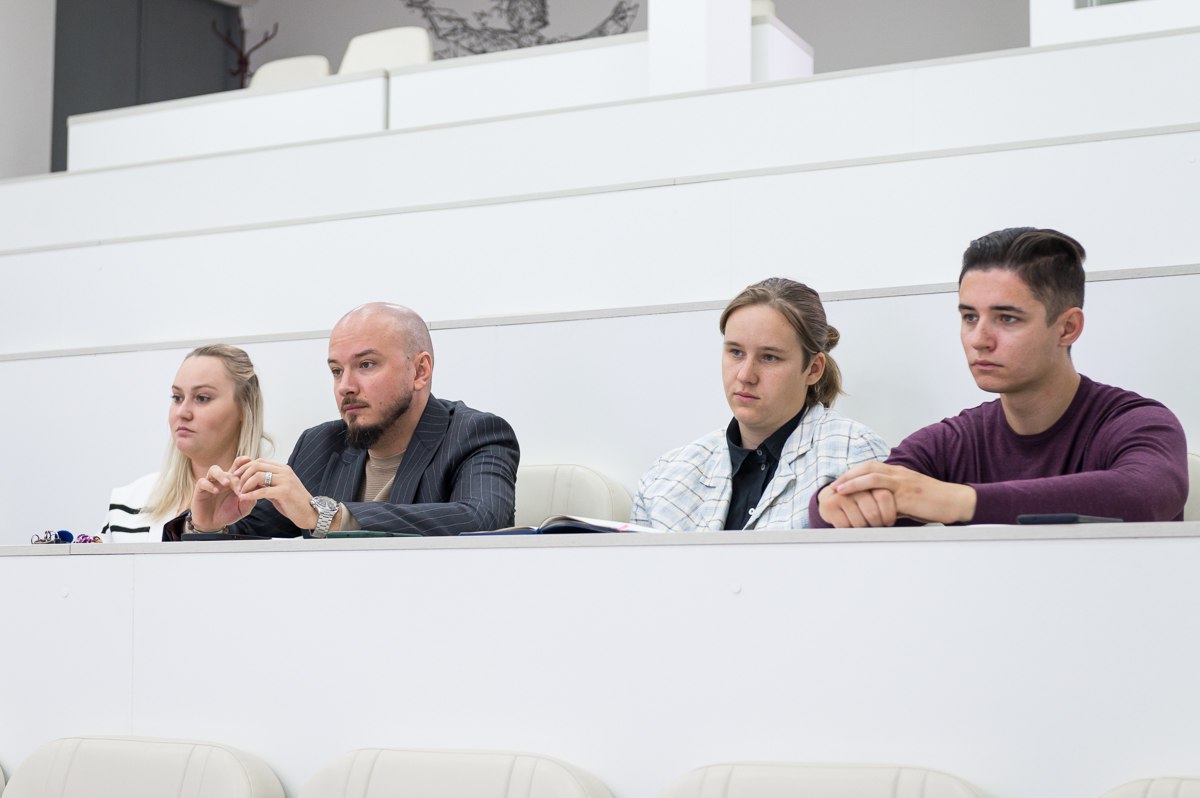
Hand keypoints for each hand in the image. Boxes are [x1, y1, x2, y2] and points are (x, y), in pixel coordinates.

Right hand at [191, 456, 257, 529]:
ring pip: (214, 470)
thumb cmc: (228, 513)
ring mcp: (211, 482)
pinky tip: (215, 491)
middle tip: (240, 489)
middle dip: (236, 478)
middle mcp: (222, 479)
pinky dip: (209, 485)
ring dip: (221, 475)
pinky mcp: (200, 489)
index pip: (239, 467)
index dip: (243, 462)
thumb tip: (259, 491)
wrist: (212, 524)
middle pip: (229, 470)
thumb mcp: (242, 508)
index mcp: (233, 481)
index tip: (250, 461)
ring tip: (227, 483)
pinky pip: (203, 482)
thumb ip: (250, 500)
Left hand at [232, 459, 319, 529]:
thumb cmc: (294, 503)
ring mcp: (285, 481)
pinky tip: (244, 498)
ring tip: (240, 493)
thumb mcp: (279, 489)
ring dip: (245, 485)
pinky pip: (262, 491)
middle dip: (243, 474)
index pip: (260, 461)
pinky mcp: (284, 492)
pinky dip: (250, 495)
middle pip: (257, 465)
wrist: (311, 513)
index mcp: (283, 468)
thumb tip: (251, 481)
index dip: (245, 467)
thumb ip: (267, 483)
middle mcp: (284, 471)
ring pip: (258, 476)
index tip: (236, 475)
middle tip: (236, 484)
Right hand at [817, 482, 897, 527]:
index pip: (884, 497)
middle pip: (873, 514)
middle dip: (877, 524)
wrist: (831, 498)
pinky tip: (850, 525)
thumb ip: (888, 498)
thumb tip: (908, 511)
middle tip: (876, 526)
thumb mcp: (874, 495)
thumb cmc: (858, 500)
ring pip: (860, 522)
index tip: (889, 522)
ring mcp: (841, 495)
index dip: (889, 514)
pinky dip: (850, 530)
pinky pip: (845, 526)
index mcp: (870, 480)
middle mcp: (855, 486)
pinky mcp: (830, 505)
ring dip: (863, 529)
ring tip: (863, 525)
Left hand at [829, 462, 976, 524]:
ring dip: (852, 482)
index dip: (853, 474)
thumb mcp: (907, 499)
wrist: (954, 502)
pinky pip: (883, 491)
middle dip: (848, 475)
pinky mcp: (906, 493)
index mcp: (898, 473)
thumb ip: (891, 500)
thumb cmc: (932, 503)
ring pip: (872, 475)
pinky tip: (858, 500)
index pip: (870, 467)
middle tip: (833, 485)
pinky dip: (867, 493)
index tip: (840, 482)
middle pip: (867, 467)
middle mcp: (898, 473)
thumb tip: (875, 511)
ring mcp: (902, 482)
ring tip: (838, 490)